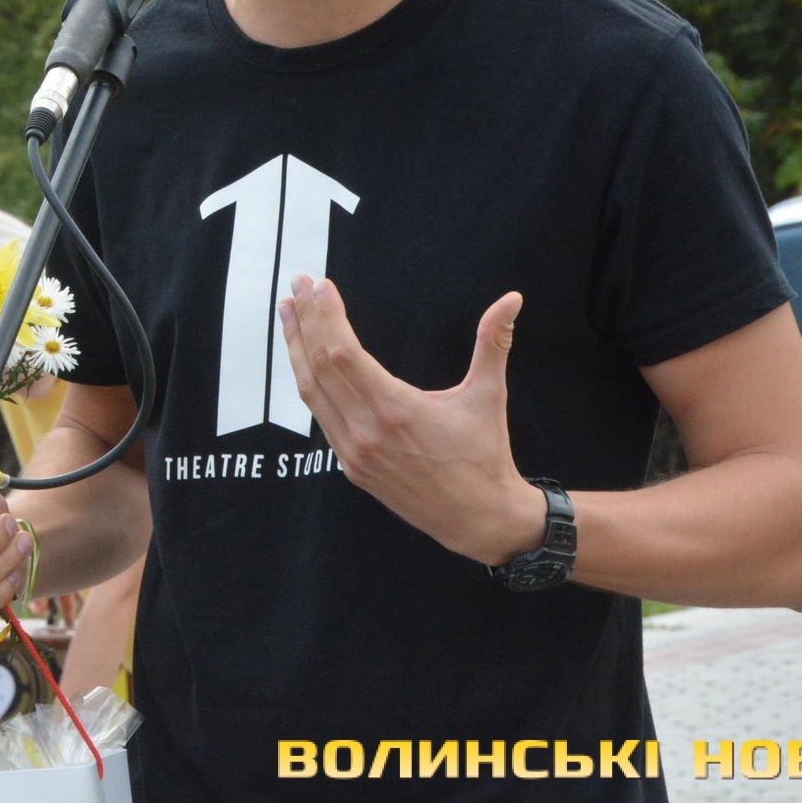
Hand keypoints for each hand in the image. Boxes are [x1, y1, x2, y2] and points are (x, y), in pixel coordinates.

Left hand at [278, 276, 544, 565]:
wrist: (479, 519)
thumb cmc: (484, 455)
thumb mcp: (488, 396)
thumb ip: (494, 343)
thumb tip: (512, 298)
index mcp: (395, 410)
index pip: (342, 353)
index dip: (326, 316)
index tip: (320, 285)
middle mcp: (366, 432)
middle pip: (318, 366)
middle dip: (305, 320)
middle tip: (297, 283)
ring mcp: (354, 452)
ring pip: (311, 391)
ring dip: (296, 349)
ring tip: (288, 311)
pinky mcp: (351, 467)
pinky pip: (321, 415)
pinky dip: (309, 381)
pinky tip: (305, 358)